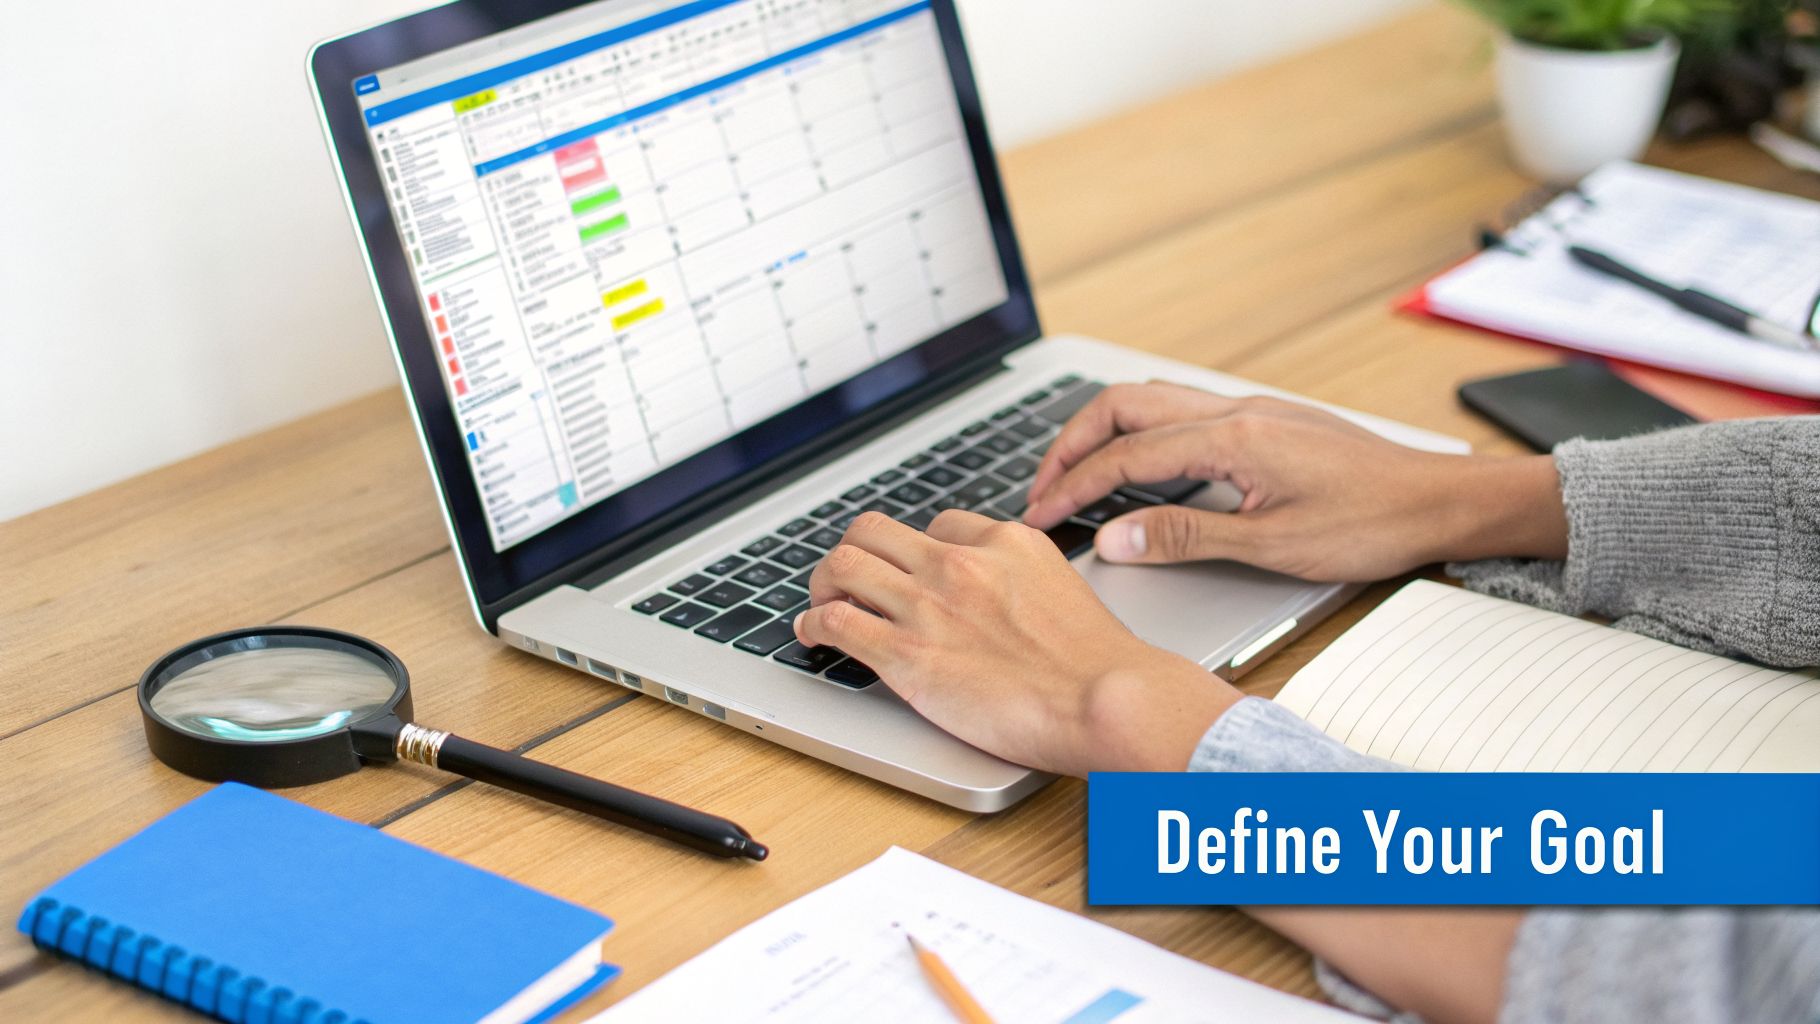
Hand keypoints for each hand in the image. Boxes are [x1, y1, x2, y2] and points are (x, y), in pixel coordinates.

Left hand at [793, 510, 1240, 774]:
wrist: (1106, 699)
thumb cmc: (1099, 664)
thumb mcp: (1065, 590)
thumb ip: (1024, 581)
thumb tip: (1006, 598)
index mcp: (1004, 542)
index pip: (938, 524)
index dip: (916, 550)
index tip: (909, 572)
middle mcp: (959, 564)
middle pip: (874, 530)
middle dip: (853, 552)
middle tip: (848, 578)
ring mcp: (929, 607)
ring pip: (843, 566)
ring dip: (822, 584)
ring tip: (822, 603)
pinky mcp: (908, 655)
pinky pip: (836, 622)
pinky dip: (813, 624)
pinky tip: (814, 635)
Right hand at [1022, 383, 1566, 580]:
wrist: (1441, 501)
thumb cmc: (1373, 523)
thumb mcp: (1273, 544)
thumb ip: (1186, 537)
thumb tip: (1114, 537)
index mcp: (1234, 437)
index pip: (1126, 455)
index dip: (1071, 485)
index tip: (1038, 514)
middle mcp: (1236, 411)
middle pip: (1124, 404)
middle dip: (1071, 442)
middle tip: (1041, 487)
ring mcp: (1251, 410)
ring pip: (1152, 400)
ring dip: (1104, 433)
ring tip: (1075, 474)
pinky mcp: (1265, 421)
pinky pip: (1181, 411)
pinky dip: (1140, 433)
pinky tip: (1138, 469)